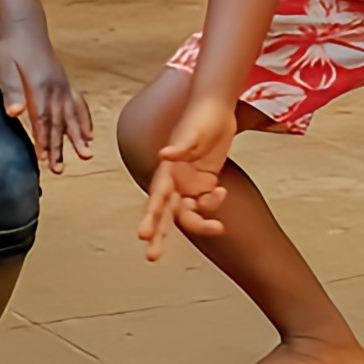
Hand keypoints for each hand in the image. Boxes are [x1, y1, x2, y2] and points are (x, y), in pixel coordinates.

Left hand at [0, 27, 94, 173]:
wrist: (25, 29)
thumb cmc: (12, 49)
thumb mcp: (5, 68)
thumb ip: (12, 92)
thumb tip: (15, 113)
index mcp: (41, 87)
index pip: (43, 119)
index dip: (44, 140)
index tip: (43, 159)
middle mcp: (56, 88)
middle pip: (59, 122)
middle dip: (59, 147)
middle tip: (59, 169)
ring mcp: (63, 87)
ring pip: (72, 116)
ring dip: (77, 137)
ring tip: (85, 155)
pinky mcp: (65, 85)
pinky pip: (79, 105)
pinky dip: (84, 120)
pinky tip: (88, 134)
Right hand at [137, 99, 237, 261]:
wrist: (218, 107)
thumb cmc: (201, 116)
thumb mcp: (193, 132)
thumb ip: (180, 146)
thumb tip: (164, 155)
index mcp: (168, 171)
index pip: (157, 199)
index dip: (150, 217)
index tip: (143, 234)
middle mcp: (175, 180)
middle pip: (165, 213)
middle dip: (158, 234)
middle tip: (151, 256)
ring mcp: (190, 182)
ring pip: (187, 211)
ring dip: (199, 222)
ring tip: (217, 226)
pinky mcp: (205, 181)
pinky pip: (205, 202)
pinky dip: (212, 205)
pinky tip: (220, 193)